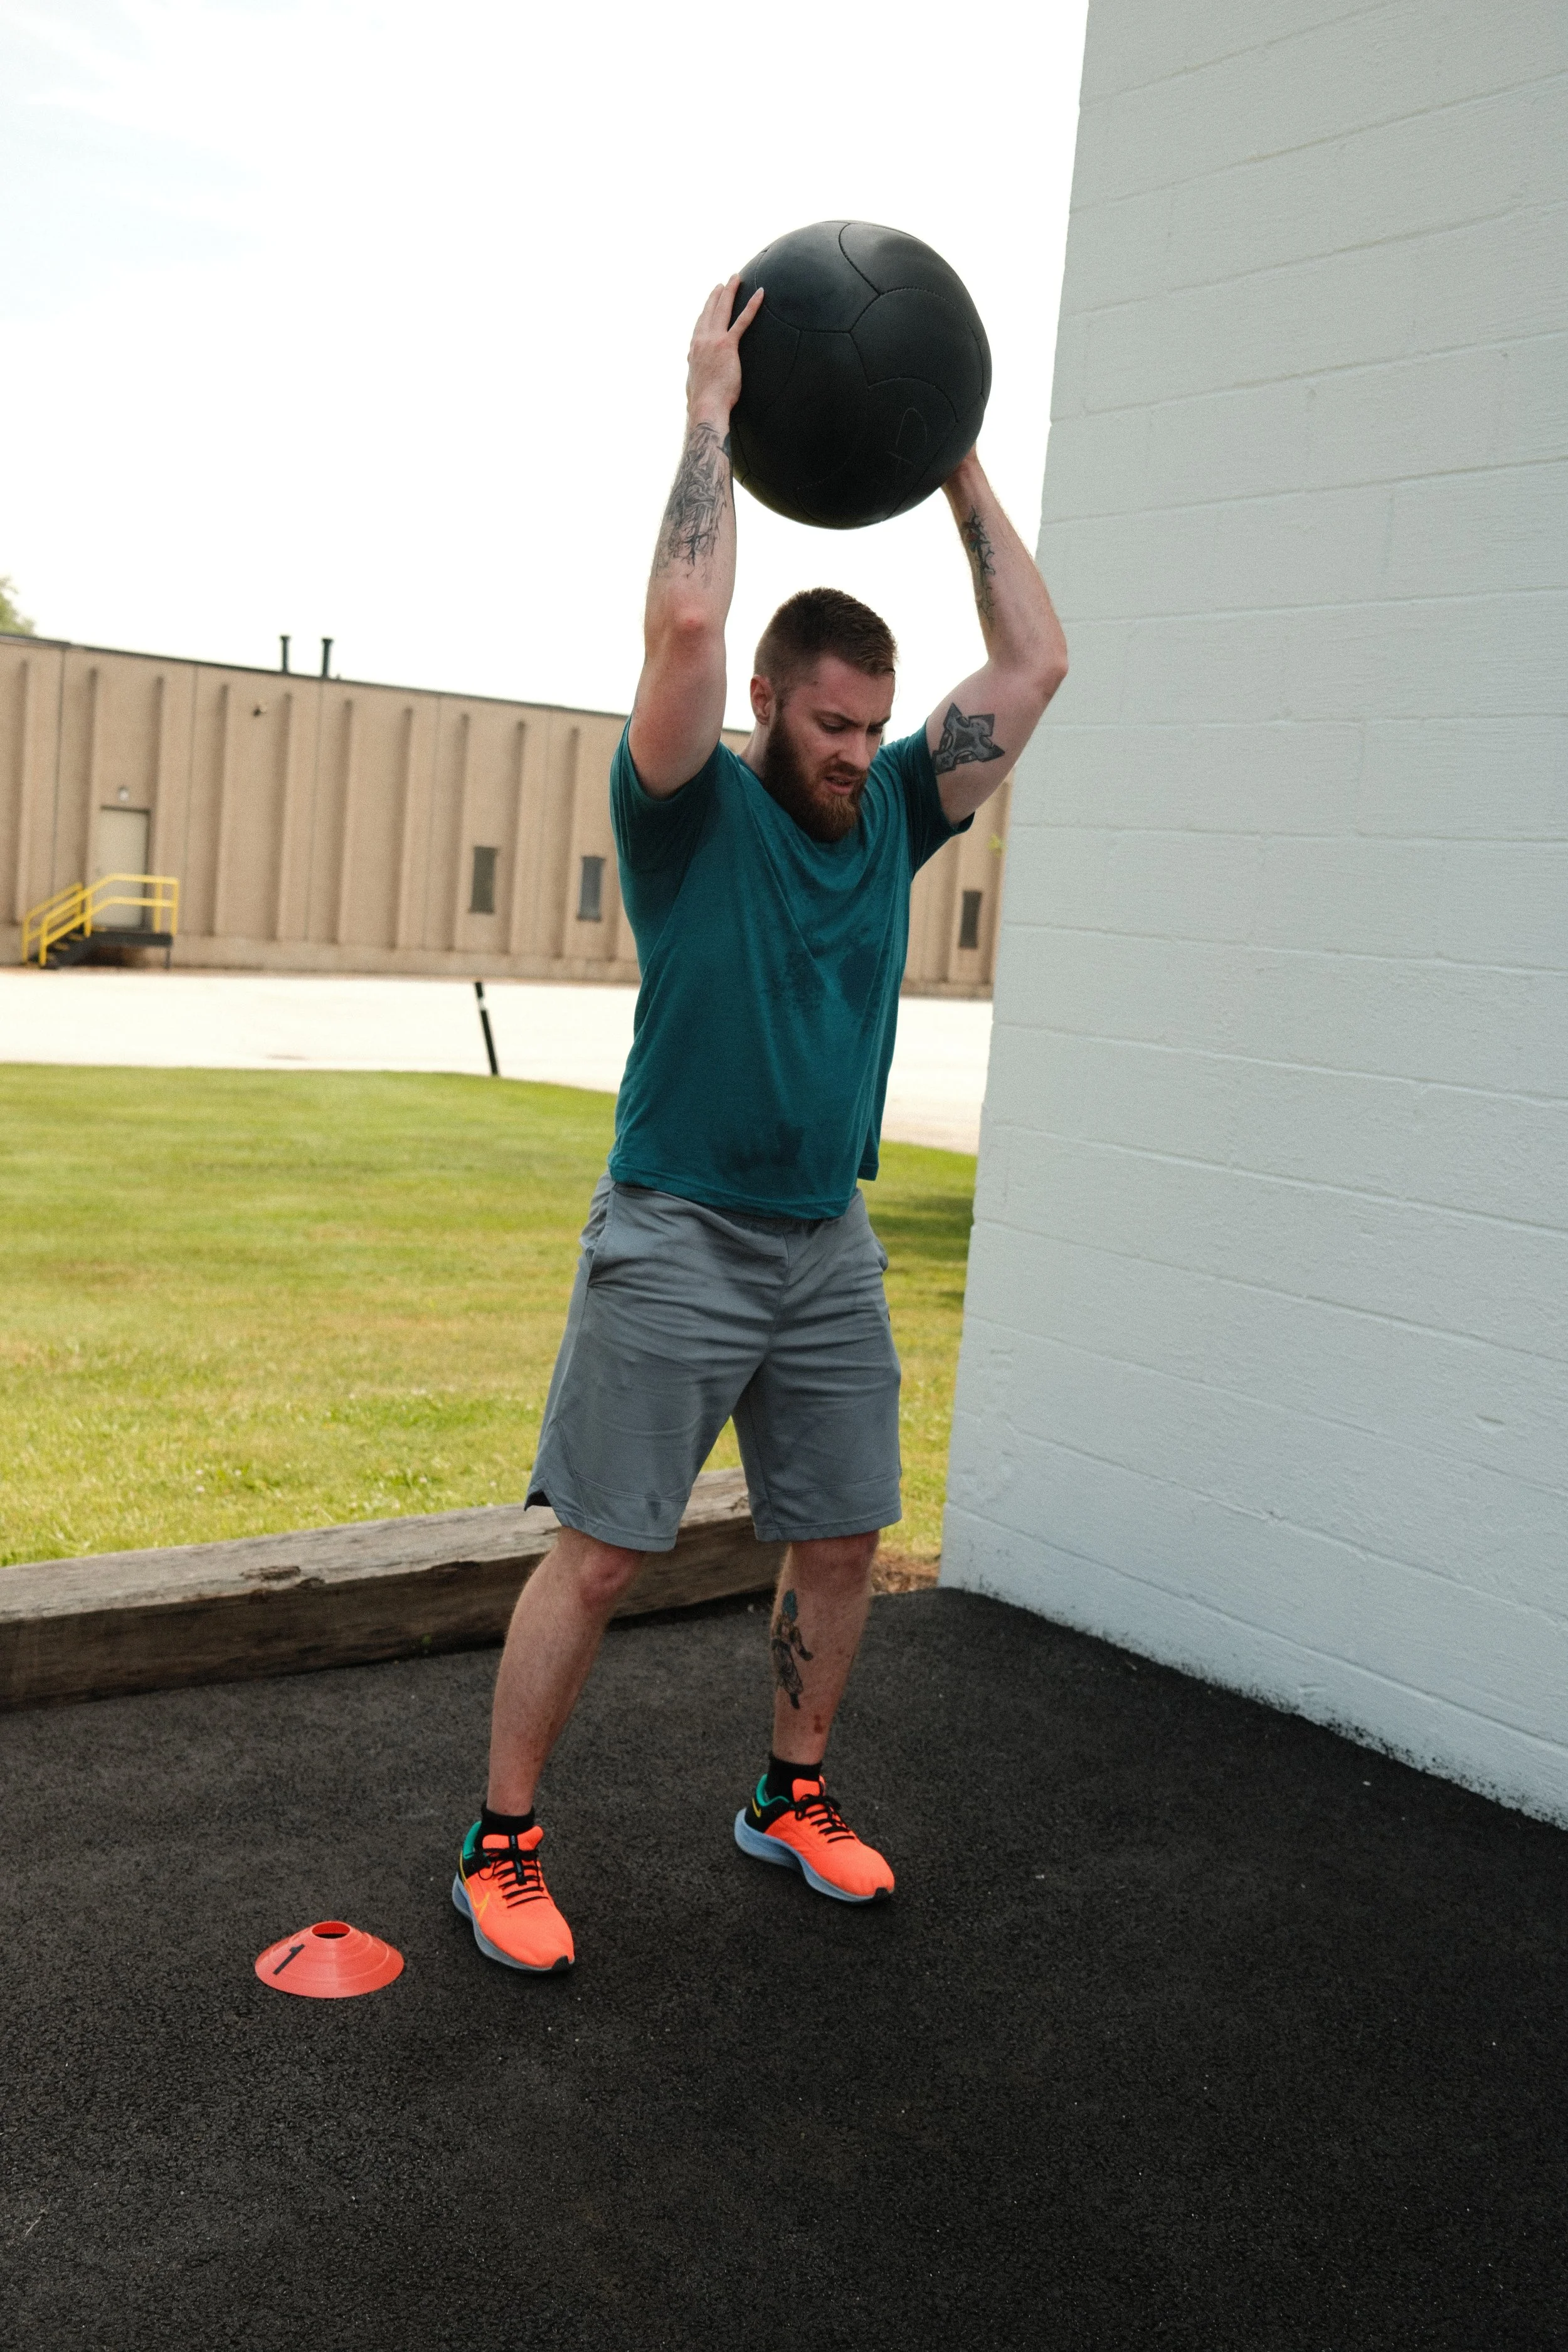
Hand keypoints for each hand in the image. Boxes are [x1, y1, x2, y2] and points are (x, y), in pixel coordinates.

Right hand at [685, 274, 763, 426]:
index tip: (710, 302)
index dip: (705, 312)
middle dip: (717, 295)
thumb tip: (698, 380)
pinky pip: (742, 321)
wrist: (706, 407)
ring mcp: (713, 341)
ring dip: (730, 291)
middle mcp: (700, 341)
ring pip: (722, 309)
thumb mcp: (695, 386)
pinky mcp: (727, 346)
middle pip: (709, 311)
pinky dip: (752, 306)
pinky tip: (760, 293)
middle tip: (723, 283)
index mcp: (694, 350)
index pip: (700, 325)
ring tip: (736, 278)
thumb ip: (698, 375)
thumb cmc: (704, 403)